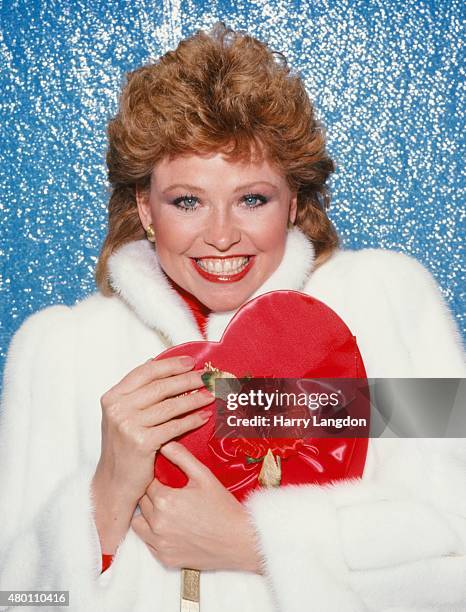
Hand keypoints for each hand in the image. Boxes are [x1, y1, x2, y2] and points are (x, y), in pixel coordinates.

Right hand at [91, 355, 213, 553]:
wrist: (115, 483)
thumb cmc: (123, 446)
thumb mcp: (122, 414)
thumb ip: (136, 391)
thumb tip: (154, 360)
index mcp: (112, 397)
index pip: (145, 373)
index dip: (170, 365)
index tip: (190, 362)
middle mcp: (118, 409)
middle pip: (160, 387)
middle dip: (187, 380)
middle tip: (207, 376)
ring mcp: (128, 426)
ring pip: (170, 406)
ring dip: (194, 399)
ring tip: (210, 395)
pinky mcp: (142, 443)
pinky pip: (174, 427)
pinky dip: (191, 420)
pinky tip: (204, 416)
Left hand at [131, 441, 263, 573]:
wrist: (240, 541)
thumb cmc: (223, 507)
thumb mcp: (204, 476)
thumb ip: (181, 456)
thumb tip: (165, 442)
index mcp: (166, 500)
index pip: (147, 482)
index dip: (154, 477)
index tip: (163, 476)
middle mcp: (158, 523)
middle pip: (141, 501)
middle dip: (151, 494)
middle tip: (166, 490)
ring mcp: (160, 543)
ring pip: (139, 523)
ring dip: (147, 514)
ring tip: (165, 509)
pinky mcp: (164, 558)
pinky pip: (147, 542)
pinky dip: (153, 534)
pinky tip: (170, 526)